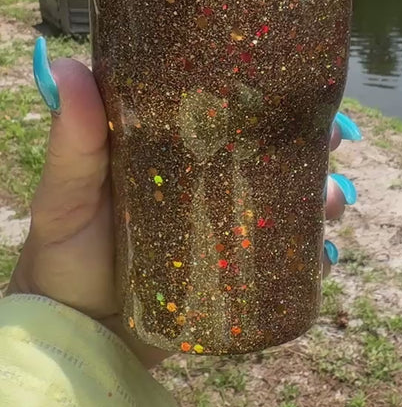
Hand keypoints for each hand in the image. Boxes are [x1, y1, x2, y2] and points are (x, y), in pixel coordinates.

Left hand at [9, 42, 358, 366]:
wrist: (75, 337)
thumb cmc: (63, 258)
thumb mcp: (67, 197)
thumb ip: (73, 144)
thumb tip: (72, 69)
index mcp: (172, 152)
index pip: (228, 111)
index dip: (267, 95)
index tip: (296, 85)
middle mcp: (207, 184)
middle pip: (273, 153)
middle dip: (313, 144)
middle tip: (333, 143)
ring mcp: (225, 230)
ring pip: (290, 202)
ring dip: (324, 196)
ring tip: (333, 204)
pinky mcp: (236, 276)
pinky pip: (285, 258)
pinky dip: (315, 253)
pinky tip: (329, 254)